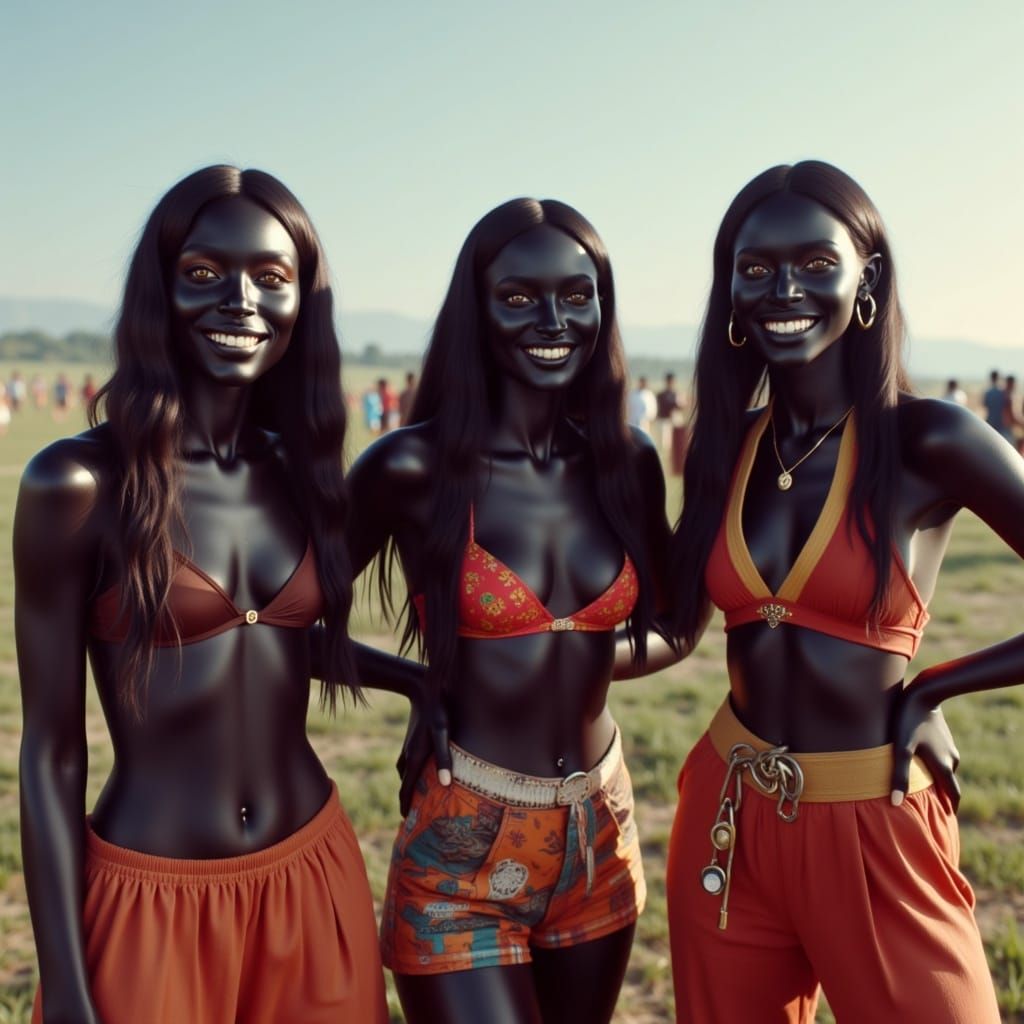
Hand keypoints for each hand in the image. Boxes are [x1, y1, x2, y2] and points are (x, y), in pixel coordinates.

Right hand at [397, 695, 450, 816]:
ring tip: (418, 798)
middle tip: (413, 816)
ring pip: (405, 773)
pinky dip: (411, 774)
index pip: (406, 789)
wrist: (421, 688)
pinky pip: (407, 763)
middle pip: (405, 784)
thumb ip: (443, 757)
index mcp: (414, 758)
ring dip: (410, 787)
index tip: (407, 821)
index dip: (406, 805)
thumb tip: (445, 784)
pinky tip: (420, 773)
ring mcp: (408, 747)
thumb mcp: (443, 733)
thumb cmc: (437, 711)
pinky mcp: (411, 740)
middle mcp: (408, 755)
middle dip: (408, 800)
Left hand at [890, 685, 960, 809]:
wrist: (921, 692)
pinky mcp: (942, 736)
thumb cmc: (907, 721)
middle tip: (927, 805)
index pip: (952, 795)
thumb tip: (896, 804)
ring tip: (919, 785)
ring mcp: (948, 746)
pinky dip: (931, 763)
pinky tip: (917, 762)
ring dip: (934, 777)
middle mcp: (951, 758)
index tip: (944, 819)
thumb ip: (899, 776)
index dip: (949, 808)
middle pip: (947, 783)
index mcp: (944, 766)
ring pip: (942, 768)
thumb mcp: (901, 749)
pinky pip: (939, 755)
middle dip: (939, 795)